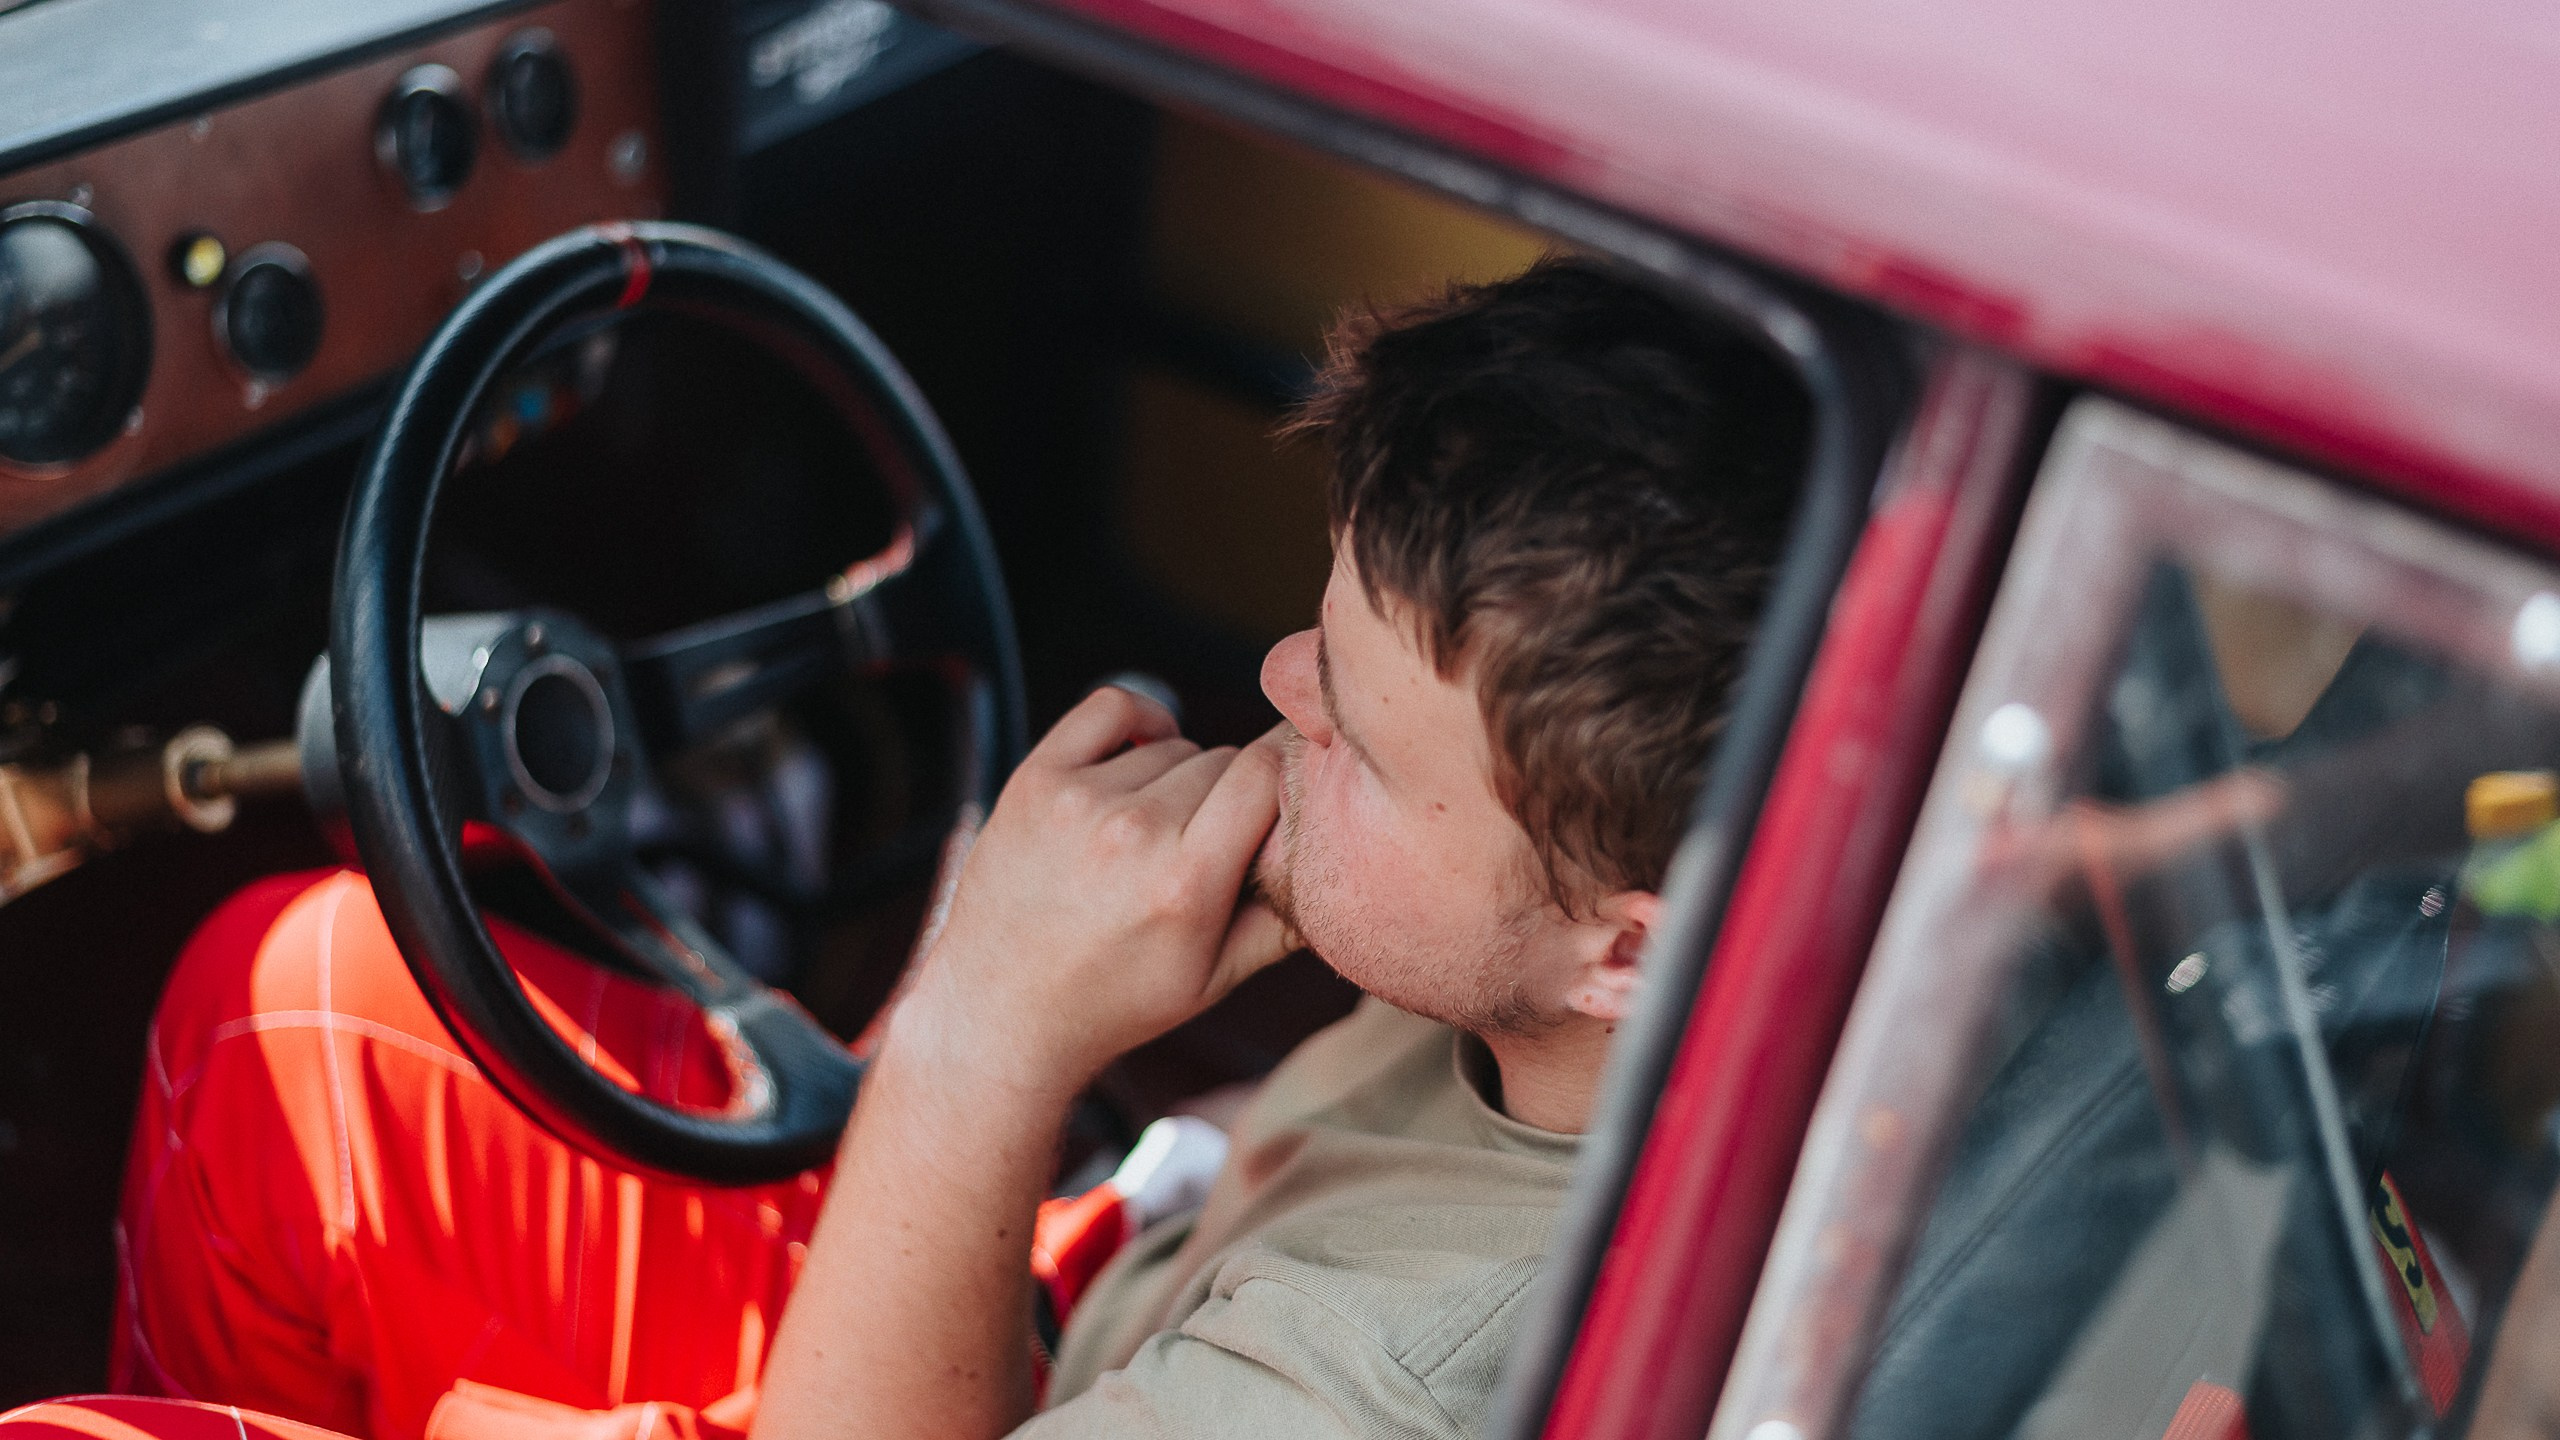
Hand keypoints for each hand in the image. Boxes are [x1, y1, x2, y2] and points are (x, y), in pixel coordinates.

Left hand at [893, 685, 1296, 1093]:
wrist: (1000, 1011)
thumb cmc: (1115, 1001)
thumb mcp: (1214, 981)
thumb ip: (1284, 923)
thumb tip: (1345, 873)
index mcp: (1185, 884)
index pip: (1268, 772)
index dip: (1288, 775)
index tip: (1289, 795)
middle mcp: (1132, 833)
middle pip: (1225, 760)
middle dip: (1231, 797)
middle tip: (1207, 847)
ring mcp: (1078, 800)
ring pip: (1175, 745)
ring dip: (1179, 777)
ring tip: (1157, 834)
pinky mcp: (1036, 779)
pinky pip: (1113, 707)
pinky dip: (1140, 721)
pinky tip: (1141, 758)